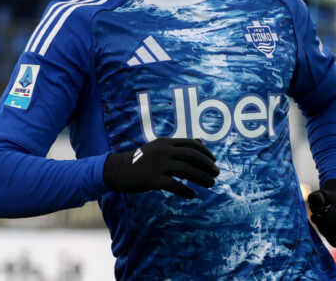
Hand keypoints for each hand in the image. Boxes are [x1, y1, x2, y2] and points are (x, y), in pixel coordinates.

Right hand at [102, 138, 218, 198]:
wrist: (119, 170)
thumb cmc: (142, 160)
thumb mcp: (159, 147)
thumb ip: (178, 145)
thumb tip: (200, 141)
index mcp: (166, 142)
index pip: (192, 144)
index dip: (206, 153)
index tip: (214, 161)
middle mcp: (163, 151)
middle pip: (192, 156)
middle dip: (207, 165)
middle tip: (216, 174)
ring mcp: (158, 165)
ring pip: (186, 170)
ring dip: (201, 178)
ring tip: (211, 184)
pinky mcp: (153, 179)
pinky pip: (174, 185)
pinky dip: (185, 190)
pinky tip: (192, 195)